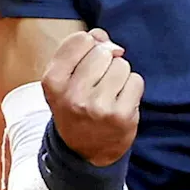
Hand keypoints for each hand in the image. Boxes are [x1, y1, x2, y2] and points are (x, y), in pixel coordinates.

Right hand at [41, 28, 144, 166]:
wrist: (84, 151)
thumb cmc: (75, 105)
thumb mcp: (65, 78)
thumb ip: (80, 49)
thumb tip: (105, 39)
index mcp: (53, 81)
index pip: (80, 40)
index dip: (89, 45)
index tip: (86, 62)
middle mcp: (73, 95)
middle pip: (103, 52)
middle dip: (106, 61)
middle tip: (98, 82)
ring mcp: (98, 107)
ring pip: (121, 65)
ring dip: (120, 75)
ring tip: (109, 92)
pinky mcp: (121, 116)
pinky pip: (136, 81)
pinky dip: (132, 88)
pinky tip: (121, 101)